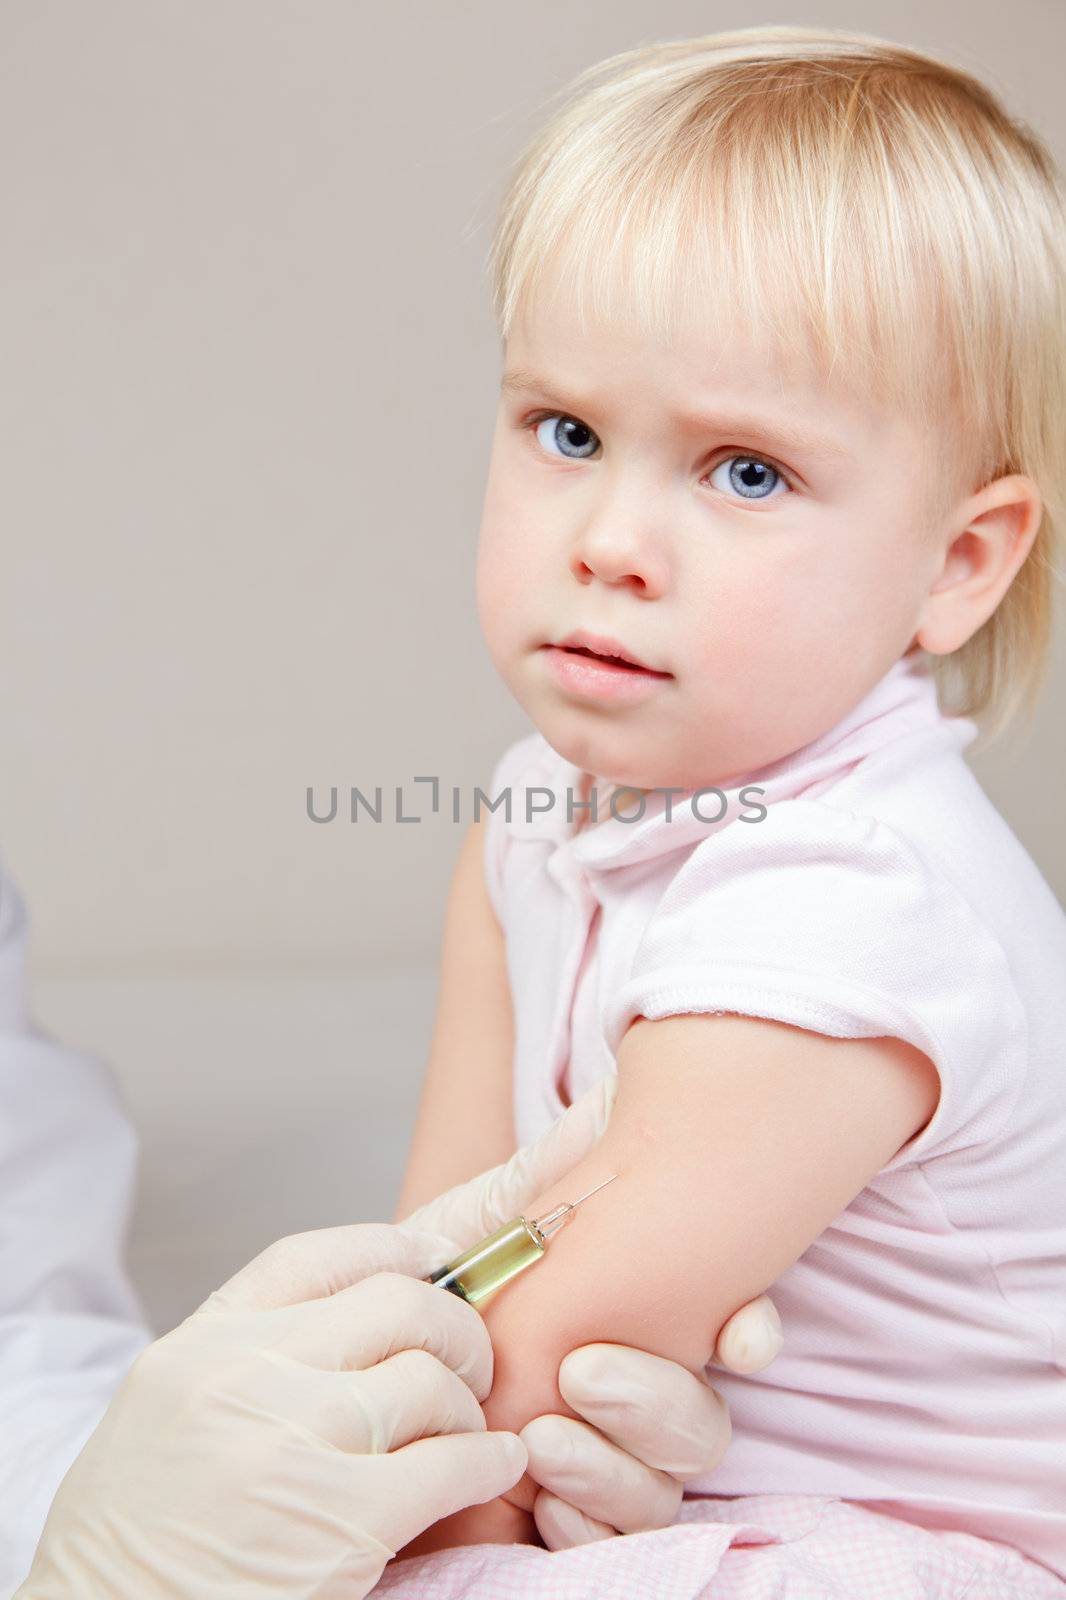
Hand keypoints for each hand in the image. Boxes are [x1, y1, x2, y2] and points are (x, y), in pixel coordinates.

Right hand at [16, 1230, 527, 1599]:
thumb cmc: (135, 1545)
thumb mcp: (168, 1416)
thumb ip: (248, 1360)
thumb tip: (357, 1321)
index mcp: (198, 1349)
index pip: (314, 1258)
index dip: (392, 1247)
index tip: (434, 1258)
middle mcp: (244, 1377)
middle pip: (395, 1303)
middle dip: (453, 1329)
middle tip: (466, 1364)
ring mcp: (292, 1442)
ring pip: (429, 1377)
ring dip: (467, 1406)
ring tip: (464, 1433)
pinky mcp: (342, 1519)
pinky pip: (452, 1460)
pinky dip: (488, 1460)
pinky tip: (493, 1466)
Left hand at [397, 1076, 785, 1552]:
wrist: (363, 1368)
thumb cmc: (437, 1290)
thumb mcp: (484, 1222)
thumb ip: (549, 1173)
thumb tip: (610, 1096)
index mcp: (645, 1320)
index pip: (736, 1332)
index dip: (753, 1333)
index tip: (740, 1334)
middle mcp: (642, 1399)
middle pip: (703, 1424)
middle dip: (658, 1400)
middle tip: (586, 1369)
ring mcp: (608, 1468)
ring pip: (661, 1491)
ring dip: (612, 1466)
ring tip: (542, 1437)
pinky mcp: (563, 1523)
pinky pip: (605, 1545)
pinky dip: (579, 1521)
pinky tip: (538, 1496)